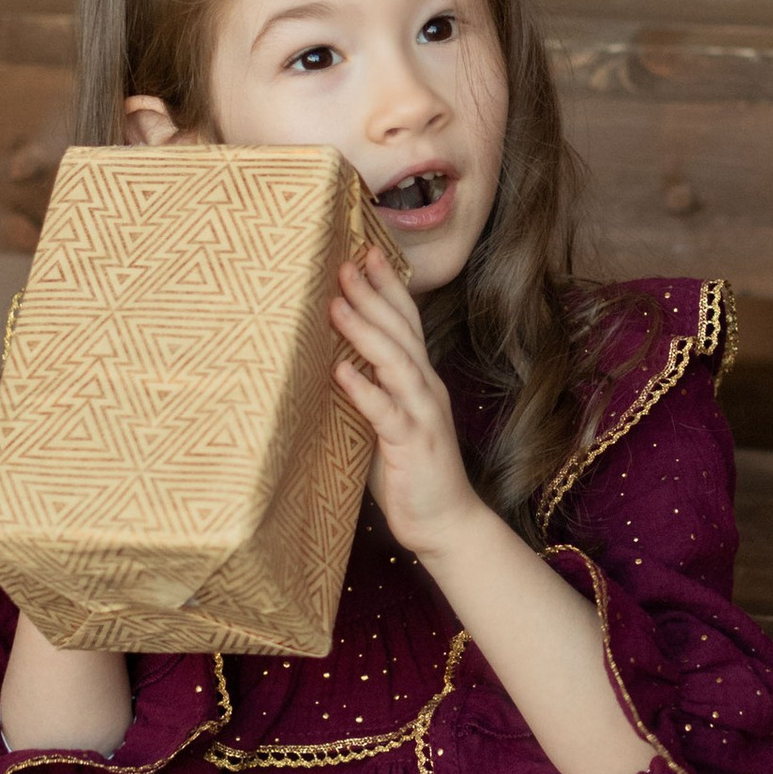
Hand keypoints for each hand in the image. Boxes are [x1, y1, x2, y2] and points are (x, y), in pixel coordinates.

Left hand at [331, 247, 482, 561]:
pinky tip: (340, 370)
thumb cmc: (409, 473)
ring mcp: (422, 415)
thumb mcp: (386, 423)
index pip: (407, 322)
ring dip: (365, 330)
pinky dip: (364, 389)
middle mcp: (425, 388)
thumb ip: (368, 391)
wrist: (445, 522)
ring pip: (396, 362)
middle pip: (401, 330)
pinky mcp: (413, 445)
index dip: (389, 285)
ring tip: (336, 304)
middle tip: (345, 261)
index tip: (367, 251)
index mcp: (420, 380)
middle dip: (374, 294)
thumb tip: (326, 361)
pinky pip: (386, 412)